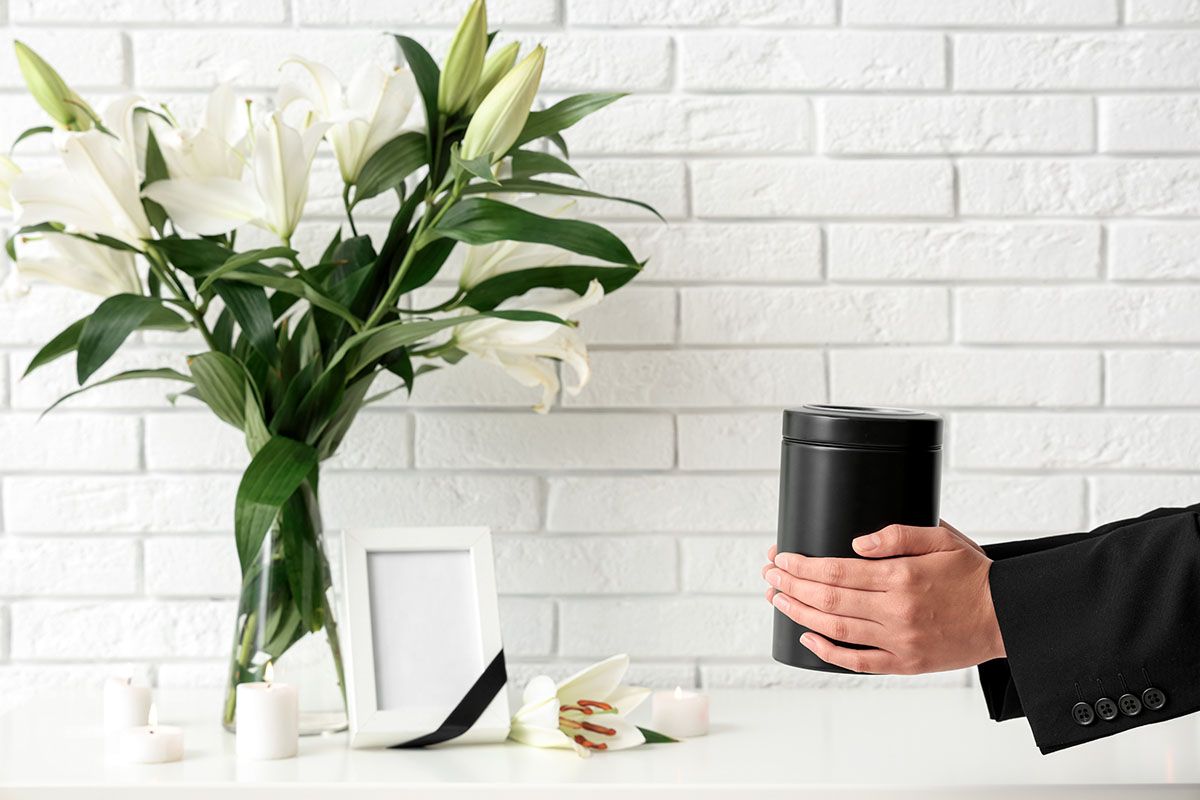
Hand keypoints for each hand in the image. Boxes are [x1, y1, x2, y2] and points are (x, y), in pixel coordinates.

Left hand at [761, 521, 1004, 673]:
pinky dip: (828, 651)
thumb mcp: (942, 539)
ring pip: (836, 629)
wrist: (1008, 616)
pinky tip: (807, 636)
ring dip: (800, 613)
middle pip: (829, 599)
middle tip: (769, 575)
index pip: (837, 571)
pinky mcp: (906, 664)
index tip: (781, 557)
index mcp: (902, 578)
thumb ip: (898, 535)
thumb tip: (856, 542)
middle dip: (792, 585)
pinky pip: (858, 662)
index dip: (802, 565)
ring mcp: (899, 641)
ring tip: (777, 599)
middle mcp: (896, 612)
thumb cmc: (974, 574)